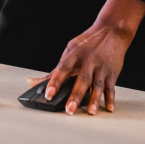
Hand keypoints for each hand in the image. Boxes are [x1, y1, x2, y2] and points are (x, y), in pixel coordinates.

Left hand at [29, 0, 144, 115]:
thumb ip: (55, 70)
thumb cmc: (87, 43)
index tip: (49, 94)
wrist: (111, 31)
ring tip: (90, 112)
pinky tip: (108, 108)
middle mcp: (88, 60)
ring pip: (97, 85)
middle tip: (69, 109)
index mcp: (74, 54)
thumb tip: (32, 82)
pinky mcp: (112, 72)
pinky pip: (111, 87)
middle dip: (75, 96)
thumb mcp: (70, 50)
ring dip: (94, 99)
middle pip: (81, 79)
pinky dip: (110, 98)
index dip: (54, 82)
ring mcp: (101, 67)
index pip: (62, 69)